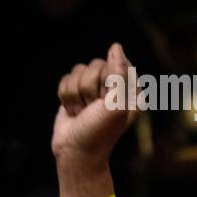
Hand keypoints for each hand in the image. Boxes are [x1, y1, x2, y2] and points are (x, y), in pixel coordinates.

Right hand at [53, 43, 138, 196]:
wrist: (76, 150)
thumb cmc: (100, 131)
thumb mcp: (115, 103)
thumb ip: (118, 73)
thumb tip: (115, 46)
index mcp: (131, 89)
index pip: (117, 63)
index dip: (107, 80)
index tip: (107, 98)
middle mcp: (114, 86)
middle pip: (95, 65)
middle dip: (89, 89)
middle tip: (93, 109)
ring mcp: (94, 89)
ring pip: (77, 70)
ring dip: (76, 95)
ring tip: (83, 112)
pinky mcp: (76, 92)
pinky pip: (65, 78)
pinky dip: (65, 96)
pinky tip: (73, 111)